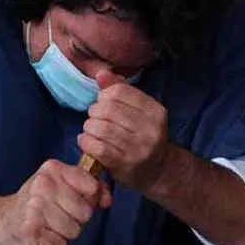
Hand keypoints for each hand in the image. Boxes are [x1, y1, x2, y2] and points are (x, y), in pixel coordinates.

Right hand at [0, 159, 112, 244]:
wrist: (0, 219)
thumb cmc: (34, 203)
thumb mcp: (60, 185)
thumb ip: (88, 187)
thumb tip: (107, 198)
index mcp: (53, 169)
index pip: (91, 187)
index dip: (88, 200)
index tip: (74, 202)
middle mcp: (44, 186)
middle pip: (85, 213)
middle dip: (76, 220)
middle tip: (57, 216)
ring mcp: (36, 208)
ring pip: (74, 231)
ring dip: (64, 234)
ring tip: (49, 227)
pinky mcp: (32, 231)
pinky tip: (43, 237)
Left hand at [77, 73, 170, 192]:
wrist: (158, 171)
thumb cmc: (143, 137)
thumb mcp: (138, 112)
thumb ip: (120, 90)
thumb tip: (101, 73)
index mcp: (155, 111)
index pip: (119, 92)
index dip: (104, 96)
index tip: (103, 104)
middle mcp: (151, 129)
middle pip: (108, 109)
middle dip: (94, 112)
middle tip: (94, 119)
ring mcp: (139, 148)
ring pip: (101, 128)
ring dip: (88, 128)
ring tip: (90, 131)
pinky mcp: (125, 164)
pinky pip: (98, 148)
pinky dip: (86, 142)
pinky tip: (86, 141)